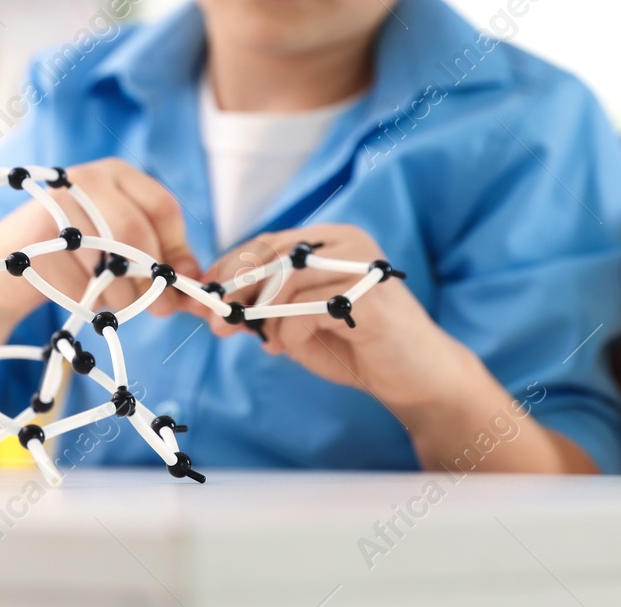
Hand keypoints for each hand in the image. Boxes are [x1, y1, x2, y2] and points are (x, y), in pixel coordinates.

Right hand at [0, 158, 202, 321]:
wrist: (5, 267)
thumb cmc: (78, 260)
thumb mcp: (125, 254)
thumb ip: (165, 264)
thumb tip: (200, 287)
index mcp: (118, 175)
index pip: (163, 207)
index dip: (176, 252)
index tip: (179, 284)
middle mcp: (88, 179)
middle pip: (136, 233)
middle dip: (152, 280)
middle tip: (159, 310)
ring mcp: (57, 204)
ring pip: (110, 259)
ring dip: (122, 297)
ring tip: (114, 305)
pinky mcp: (34, 236)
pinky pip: (79, 279)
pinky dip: (89, 301)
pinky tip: (82, 299)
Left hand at [193, 224, 476, 415]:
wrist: (415, 379)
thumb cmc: (353, 347)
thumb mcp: (295, 323)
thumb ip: (260, 307)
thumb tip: (209, 302)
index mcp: (328, 241)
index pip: (267, 242)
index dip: (230, 267)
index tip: (205, 295)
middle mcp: (345, 243)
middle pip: (273, 254)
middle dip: (237, 290)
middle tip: (217, 323)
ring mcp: (361, 265)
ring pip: (288, 279)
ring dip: (265, 316)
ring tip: (268, 343)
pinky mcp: (371, 295)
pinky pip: (310, 308)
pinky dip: (289, 330)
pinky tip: (288, 348)